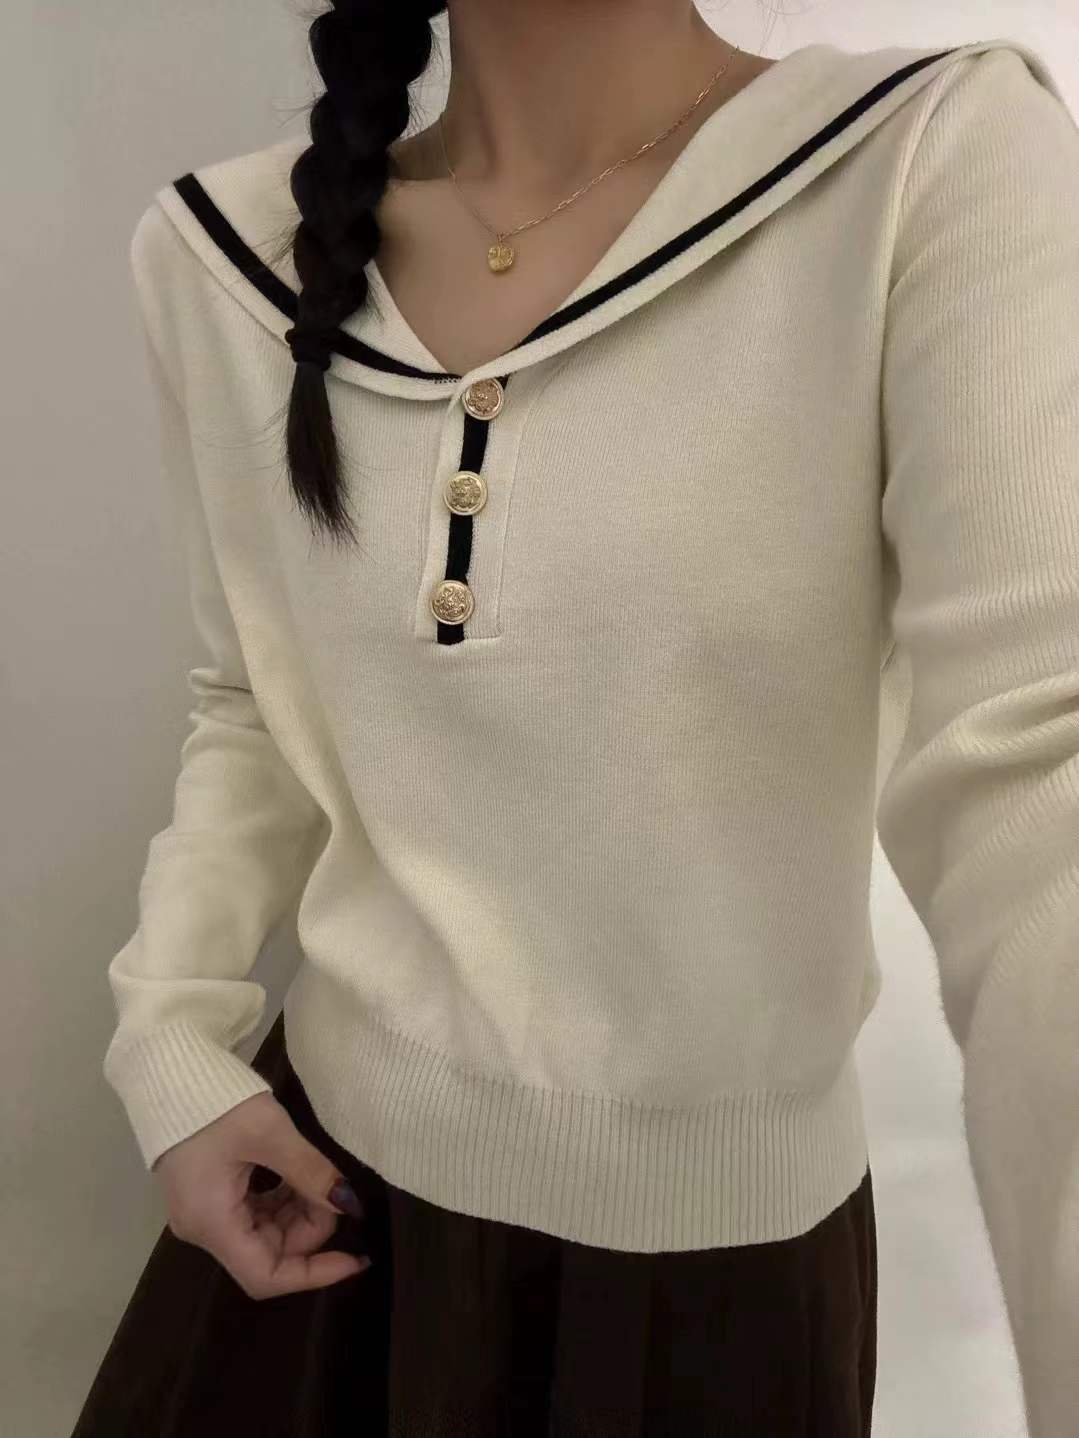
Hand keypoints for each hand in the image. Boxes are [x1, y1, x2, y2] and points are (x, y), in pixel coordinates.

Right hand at [152, 1091, 370, 1299]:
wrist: (168, 1070)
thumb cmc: (214, 1101)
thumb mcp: (270, 1132)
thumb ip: (310, 1172)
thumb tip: (348, 1204)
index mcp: (210, 1223)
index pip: (265, 1276)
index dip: (313, 1274)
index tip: (355, 1258)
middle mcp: (203, 1228)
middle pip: (267, 1254)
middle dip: (310, 1228)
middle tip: (334, 1190)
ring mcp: (204, 1212)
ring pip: (264, 1234)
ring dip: (299, 1213)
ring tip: (319, 1177)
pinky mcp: (208, 1194)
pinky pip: (253, 1213)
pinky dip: (282, 1201)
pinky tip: (298, 1174)